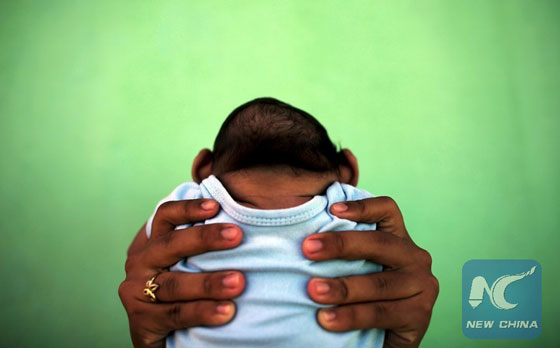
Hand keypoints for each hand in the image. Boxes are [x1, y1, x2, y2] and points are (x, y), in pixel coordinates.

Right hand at [118, 199, 245, 347]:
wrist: (162, 337)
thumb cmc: (185, 293)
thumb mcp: (188, 266)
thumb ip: (204, 249)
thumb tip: (244, 227)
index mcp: (153, 244)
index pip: (165, 217)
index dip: (188, 208)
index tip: (215, 205)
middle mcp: (141, 263)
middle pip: (170, 245)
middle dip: (205, 238)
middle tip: (236, 235)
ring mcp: (137, 291)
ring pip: (175, 283)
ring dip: (208, 283)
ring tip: (238, 282)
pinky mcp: (141, 320)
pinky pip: (175, 314)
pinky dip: (202, 312)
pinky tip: (227, 311)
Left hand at [303, 197, 438, 347]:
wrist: (384, 339)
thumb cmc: (363, 296)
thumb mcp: (357, 268)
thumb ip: (344, 253)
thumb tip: (303, 240)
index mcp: (398, 239)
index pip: (387, 210)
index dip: (362, 206)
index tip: (332, 209)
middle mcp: (414, 257)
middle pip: (379, 243)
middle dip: (341, 244)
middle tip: (308, 249)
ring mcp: (422, 286)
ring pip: (378, 283)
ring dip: (342, 287)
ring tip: (313, 290)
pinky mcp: (420, 315)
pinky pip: (381, 313)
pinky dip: (351, 316)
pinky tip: (327, 319)